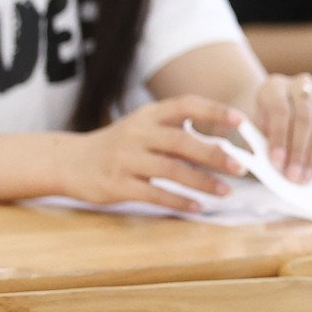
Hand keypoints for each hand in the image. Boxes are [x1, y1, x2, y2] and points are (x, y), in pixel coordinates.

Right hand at [64, 95, 244, 211]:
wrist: (69, 162)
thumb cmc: (119, 144)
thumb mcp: (143, 127)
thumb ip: (176, 131)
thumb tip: (226, 143)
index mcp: (149, 115)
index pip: (185, 105)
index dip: (213, 111)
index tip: (240, 120)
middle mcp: (138, 134)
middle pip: (181, 141)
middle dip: (214, 154)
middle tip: (242, 167)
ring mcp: (126, 160)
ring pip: (171, 170)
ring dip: (202, 182)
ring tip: (226, 191)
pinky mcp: (118, 185)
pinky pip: (154, 194)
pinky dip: (179, 201)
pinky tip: (198, 206)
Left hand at [238, 73, 311, 182]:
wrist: (282, 108)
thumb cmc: (268, 124)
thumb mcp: (258, 130)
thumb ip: (263, 145)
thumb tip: (276, 168)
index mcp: (275, 87)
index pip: (280, 110)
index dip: (279, 137)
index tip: (277, 162)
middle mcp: (301, 84)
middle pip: (304, 119)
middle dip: (299, 152)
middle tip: (294, 176)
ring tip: (308, 176)